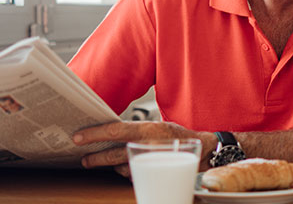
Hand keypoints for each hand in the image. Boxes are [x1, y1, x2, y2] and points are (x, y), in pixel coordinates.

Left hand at [73, 121, 215, 176]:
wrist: (205, 151)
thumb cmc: (178, 137)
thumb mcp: (158, 127)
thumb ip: (137, 130)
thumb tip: (112, 132)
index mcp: (148, 129)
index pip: (115, 130)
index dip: (94, 134)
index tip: (77, 138)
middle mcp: (149, 145)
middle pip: (114, 154)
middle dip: (96, 158)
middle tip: (85, 160)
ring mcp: (151, 162)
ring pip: (122, 167)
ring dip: (112, 166)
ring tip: (102, 162)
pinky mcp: (155, 174)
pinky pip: (134, 175)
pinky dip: (128, 172)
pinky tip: (127, 167)